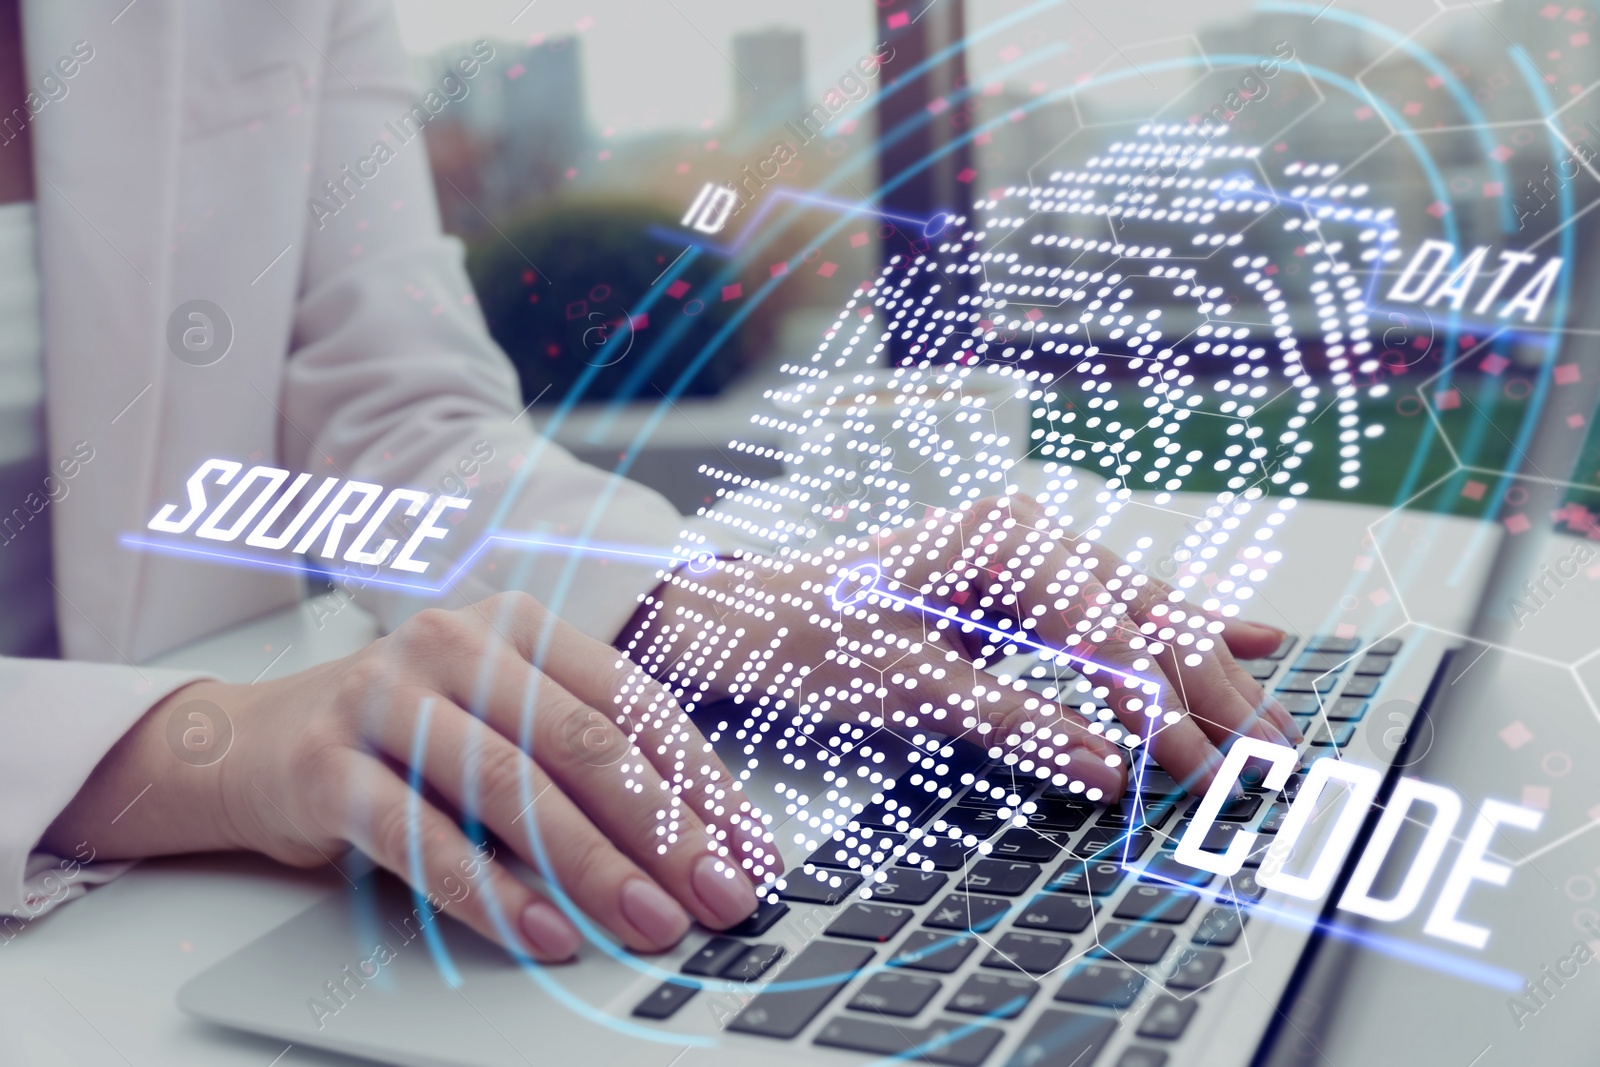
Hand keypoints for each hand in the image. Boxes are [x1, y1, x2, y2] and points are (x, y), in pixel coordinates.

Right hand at [45, 593, 779, 960]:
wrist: (251, 742)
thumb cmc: (406, 739)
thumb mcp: (502, 725)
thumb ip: (583, 764)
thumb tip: (698, 846)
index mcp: (518, 626)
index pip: (631, 702)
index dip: (699, 782)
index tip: (750, 848)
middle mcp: (457, 644)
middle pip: (582, 743)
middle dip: (663, 830)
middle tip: (719, 895)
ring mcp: (386, 697)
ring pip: (512, 788)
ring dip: (593, 867)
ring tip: (650, 921)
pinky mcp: (327, 765)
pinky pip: (423, 837)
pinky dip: (492, 893)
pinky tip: (547, 933)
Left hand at [635, 495, 1295, 799]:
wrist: (746, 618)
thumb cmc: (807, 637)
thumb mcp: (907, 687)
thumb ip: (1017, 723)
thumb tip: (1112, 770)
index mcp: (1003, 541)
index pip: (1107, 635)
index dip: (1158, 710)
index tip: (1197, 772)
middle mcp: (1030, 537)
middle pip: (1144, 620)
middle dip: (1211, 693)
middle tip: (1273, 759)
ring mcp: (1032, 558)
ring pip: (1144, 618)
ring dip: (1209, 677)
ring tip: (1277, 725)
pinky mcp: (1027, 587)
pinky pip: (1120, 615)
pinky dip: (1179, 635)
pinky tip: (1245, 639)